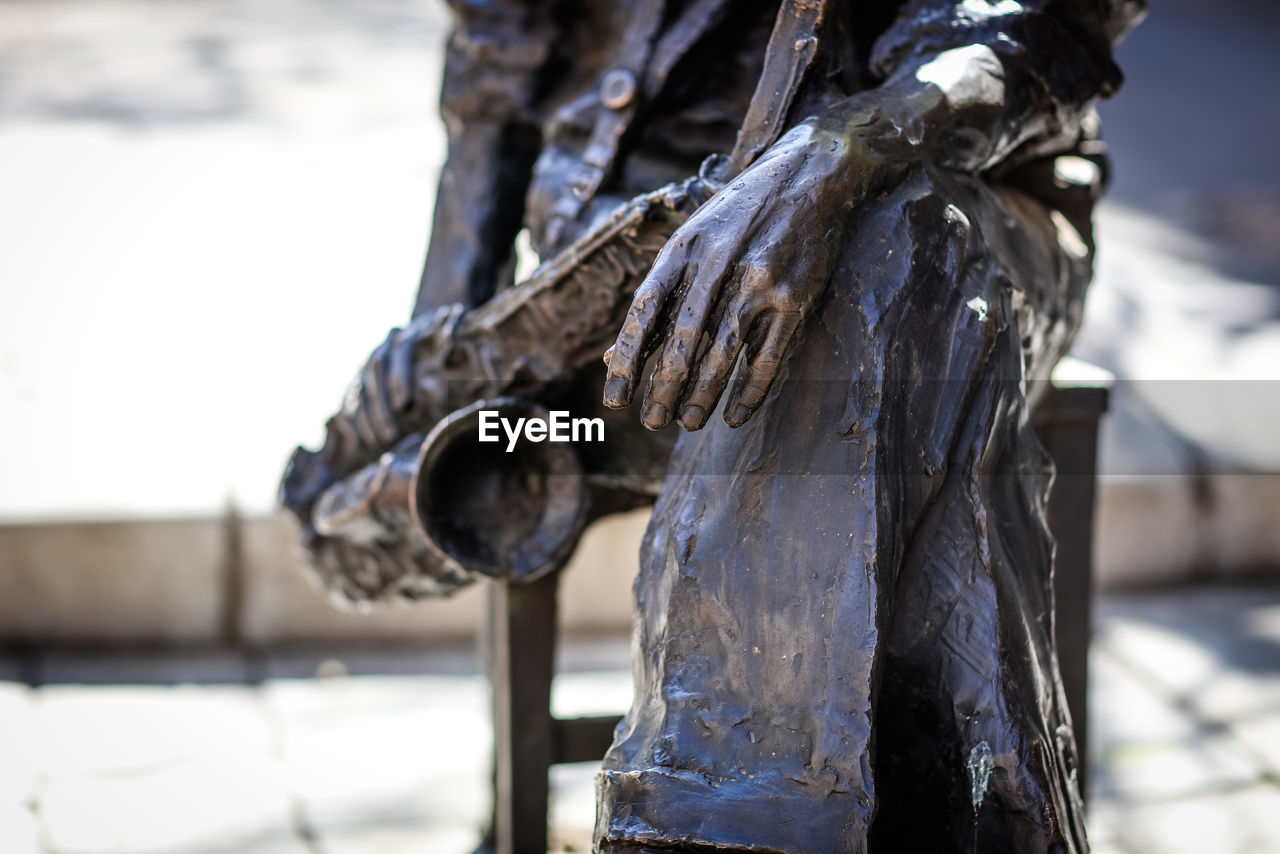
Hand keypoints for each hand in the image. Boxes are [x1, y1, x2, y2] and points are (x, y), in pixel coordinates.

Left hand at [601, 116, 886, 430]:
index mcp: (684, 247)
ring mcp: (759, 280)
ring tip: (689, 423)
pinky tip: (735, 416)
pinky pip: (768, 357)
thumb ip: (659, 294)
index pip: (645, 311)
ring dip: (703, 395)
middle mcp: (718, 263)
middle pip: (683, 339)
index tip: (615, 400)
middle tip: (653, 423)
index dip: (627, 359)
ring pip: (723, 352)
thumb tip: (613, 358)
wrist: (810, 175)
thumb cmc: (739, 215)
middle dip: (664, 388)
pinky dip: (749, 392)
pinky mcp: (795, 297)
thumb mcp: (692, 240)